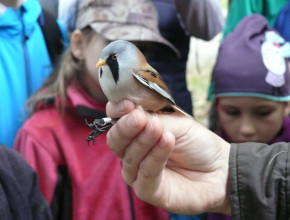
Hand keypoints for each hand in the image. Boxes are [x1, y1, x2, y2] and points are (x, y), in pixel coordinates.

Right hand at [106, 100, 230, 214]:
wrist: (220, 168)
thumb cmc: (197, 142)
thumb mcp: (177, 122)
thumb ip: (153, 118)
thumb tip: (132, 112)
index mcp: (138, 131)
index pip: (116, 120)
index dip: (116, 111)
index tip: (127, 104)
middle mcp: (134, 151)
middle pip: (116, 140)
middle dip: (126, 127)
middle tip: (139, 118)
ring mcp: (139, 172)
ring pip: (129, 158)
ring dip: (143, 140)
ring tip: (159, 128)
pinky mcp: (148, 191)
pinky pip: (146, 174)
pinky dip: (155, 156)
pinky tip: (167, 141)